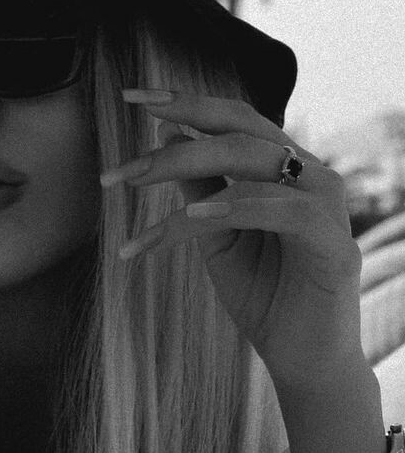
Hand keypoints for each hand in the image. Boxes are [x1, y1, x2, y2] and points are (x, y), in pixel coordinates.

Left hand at [100, 89, 364, 392]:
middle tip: (117, 171)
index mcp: (284, 167)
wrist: (301, 357)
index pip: (235, 118)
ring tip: (131, 188)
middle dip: (171, 144)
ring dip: (183, 170)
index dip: (185, 102)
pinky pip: (279, 211)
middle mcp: (311, 174)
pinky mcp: (335, 243)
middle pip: (239, 132)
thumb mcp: (214, 232)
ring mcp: (327, 205)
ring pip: (250, 164)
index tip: (131, 95)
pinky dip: (231, 207)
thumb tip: (167, 133)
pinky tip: (189, 214)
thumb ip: (199, 184)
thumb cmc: (261, 291)